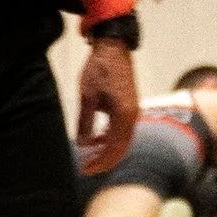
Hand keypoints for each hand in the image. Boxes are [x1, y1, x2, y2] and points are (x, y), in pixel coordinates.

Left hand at [74, 37, 138, 175]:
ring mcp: (133, 111)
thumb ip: (86, 122)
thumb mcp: (87, 96)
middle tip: (87, 168)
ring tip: (90, 156)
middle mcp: (132, 116)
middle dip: (105, 161)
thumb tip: (83, 144)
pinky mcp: (130, 106)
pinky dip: (111, 139)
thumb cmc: (100, 68)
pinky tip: (97, 139)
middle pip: (121, 148)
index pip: (114, 149)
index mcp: (124, 115)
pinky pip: (123, 130)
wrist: (113, 47)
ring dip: (108, 150)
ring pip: (123, 140)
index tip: (85, 169)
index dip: (100, 162)